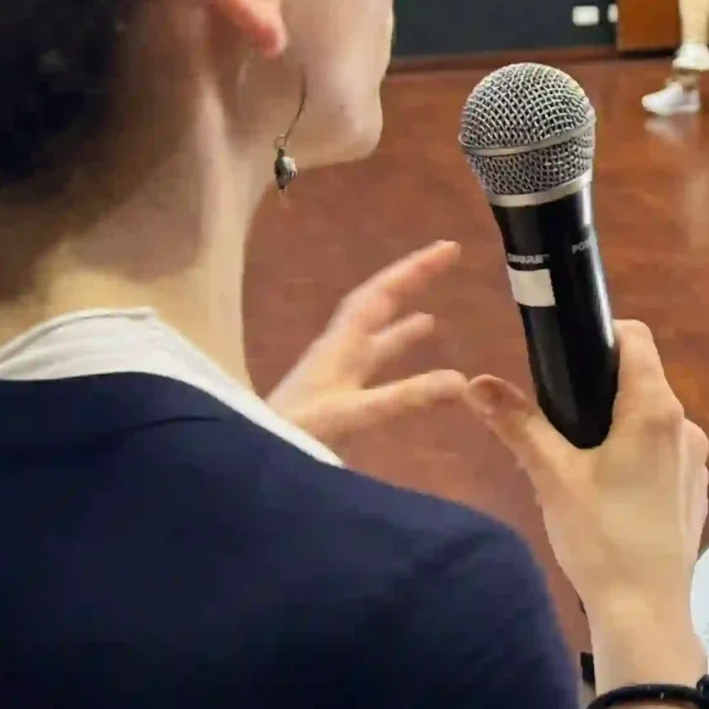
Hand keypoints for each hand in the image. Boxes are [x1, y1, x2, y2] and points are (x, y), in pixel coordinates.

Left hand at [266, 241, 468, 445]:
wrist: (246, 460)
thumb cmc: (297, 432)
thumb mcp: (353, 413)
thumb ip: (405, 397)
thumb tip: (461, 380)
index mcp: (340, 344)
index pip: (380, 294)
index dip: (414, 269)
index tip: (449, 247)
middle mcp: (338, 351)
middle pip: (376, 307)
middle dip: (411, 283)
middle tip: (445, 264)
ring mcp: (334, 375)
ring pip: (373, 339)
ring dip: (400, 325)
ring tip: (430, 319)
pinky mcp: (332, 400)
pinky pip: (370, 368)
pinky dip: (392, 362)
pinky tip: (402, 376)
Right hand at [462, 321, 708, 681]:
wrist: (645, 612)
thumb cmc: (600, 537)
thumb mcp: (552, 476)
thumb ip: (518, 424)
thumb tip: (475, 383)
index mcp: (656, 410)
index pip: (636, 338)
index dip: (601, 335)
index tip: (565, 356)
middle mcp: (685, 427)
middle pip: (641, 380)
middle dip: (598, 390)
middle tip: (555, 420)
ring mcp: (694, 462)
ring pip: (650, 422)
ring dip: (614, 428)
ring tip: (573, 464)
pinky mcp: (693, 492)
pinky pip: (660, 455)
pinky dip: (633, 459)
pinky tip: (604, 495)